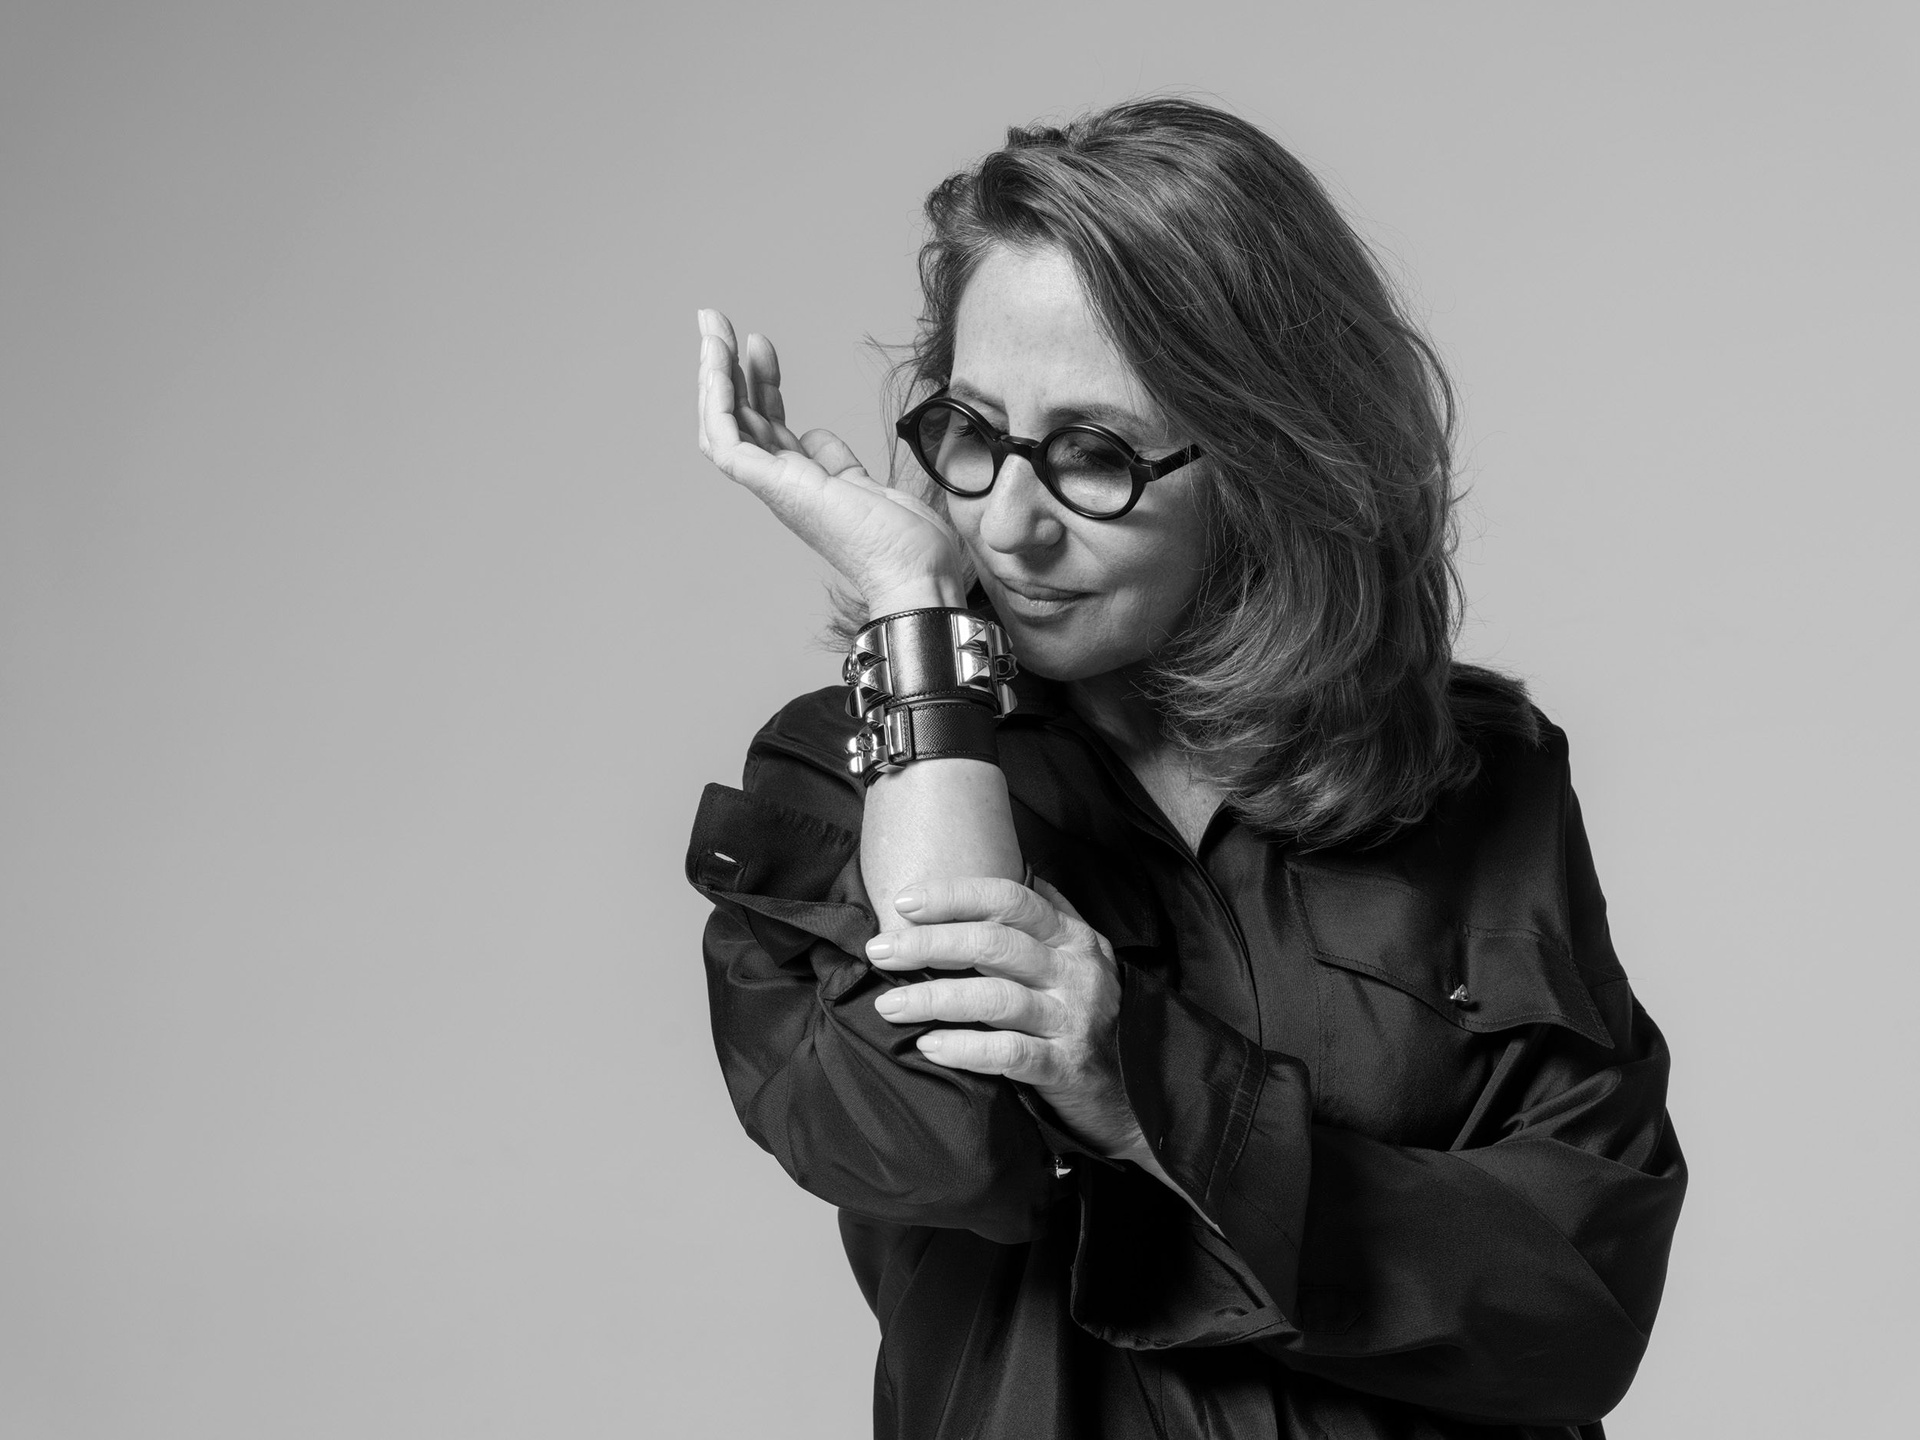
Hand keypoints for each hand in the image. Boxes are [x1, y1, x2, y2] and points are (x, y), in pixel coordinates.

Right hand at [696, 309, 965, 609]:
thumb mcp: (866, 486)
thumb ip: (836, 461)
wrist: (916, 574)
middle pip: (738, 418)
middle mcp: (782, 482)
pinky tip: (719, 370)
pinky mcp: (774, 488)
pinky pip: (727, 444)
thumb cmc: (903, 544)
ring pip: (723, 425)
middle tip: (714, 322)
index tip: (759, 343)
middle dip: (724, 367)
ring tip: (710, 330)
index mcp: (802, 481)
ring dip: (712, 375)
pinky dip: (717, 406)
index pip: (766, 423)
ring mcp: (776, 486)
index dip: (759, 382)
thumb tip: (815, 437)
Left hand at [864, 876, 1141, 1157]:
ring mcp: (1074, 1020)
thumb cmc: (1084, 1018)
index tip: (904, 901)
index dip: (955, 896)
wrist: (1130, 1093)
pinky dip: (965, 1048)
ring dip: (933, 997)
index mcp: (1072, 937)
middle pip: (994, 944)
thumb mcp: (1075, 960)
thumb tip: (1003, 872)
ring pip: (995, 998)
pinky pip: (1009, 1053)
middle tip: (880, 951)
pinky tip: (929, 1046)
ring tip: (888, 1005)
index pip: (1011, 899)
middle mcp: (1076, 971)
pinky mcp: (1066, 1067)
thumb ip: (1042, 921)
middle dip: (928, 943)